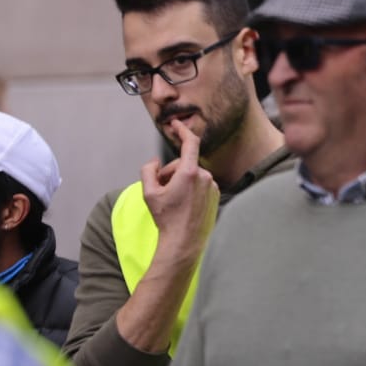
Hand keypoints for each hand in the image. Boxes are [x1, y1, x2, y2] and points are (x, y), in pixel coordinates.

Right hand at [140, 121, 218, 262]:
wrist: (184, 241)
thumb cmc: (166, 218)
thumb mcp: (149, 193)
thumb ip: (148, 171)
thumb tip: (154, 162)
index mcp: (189, 172)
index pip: (190, 142)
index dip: (182, 130)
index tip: (176, 124)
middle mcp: (204, 176)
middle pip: (183, 164)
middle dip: (170, 173)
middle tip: (161, 190)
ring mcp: (212, 185)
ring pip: (192, 175)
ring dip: (180, 182)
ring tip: (172, 201)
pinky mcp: (216, 194)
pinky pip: (200, 185)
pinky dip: (191, 189)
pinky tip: (184, 205)